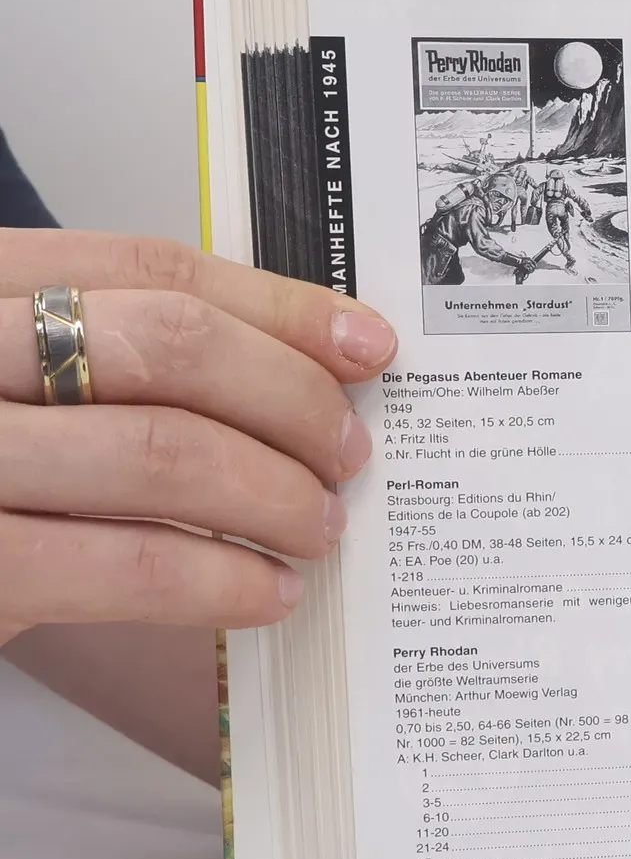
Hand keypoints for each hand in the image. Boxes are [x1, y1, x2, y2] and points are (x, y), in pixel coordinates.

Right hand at [0, 231, 396, 644]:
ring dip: (274, 494)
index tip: (367, 344)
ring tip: (318, 527)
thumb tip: (310, 366)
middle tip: (349, 451)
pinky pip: (126, 561)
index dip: (276, 304)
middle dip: (290, 397)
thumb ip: (115, 360)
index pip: (147, 267)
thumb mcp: (16, 387)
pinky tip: (267, 591)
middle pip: (167, 343)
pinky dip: (222, 577)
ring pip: (160, 450)